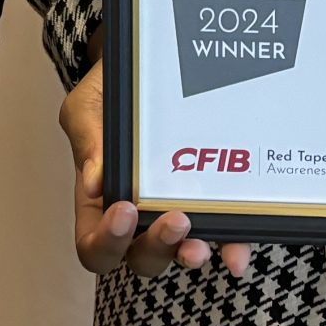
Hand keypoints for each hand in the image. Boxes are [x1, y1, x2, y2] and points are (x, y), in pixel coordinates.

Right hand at [59, 57, 250, 280]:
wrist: (149, 67)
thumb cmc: (112, 91)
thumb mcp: (88, 106)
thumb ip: (88, 138)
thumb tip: (94, 183)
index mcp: (101, 201)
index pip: (95, 245)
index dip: (107, 241)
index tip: (125, 210)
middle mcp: (138, 216)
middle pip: (140, 258)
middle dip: (156, 247)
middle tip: (174, 219)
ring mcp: (175, 212)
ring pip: (178, 254)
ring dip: (190, 255)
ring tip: (201, 245)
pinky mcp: (210, 204)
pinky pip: (220, 235)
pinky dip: (229, 247)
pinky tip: (237, 251)